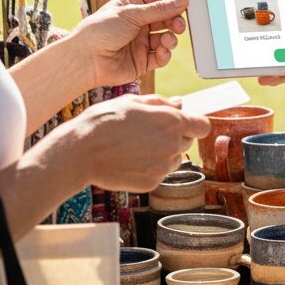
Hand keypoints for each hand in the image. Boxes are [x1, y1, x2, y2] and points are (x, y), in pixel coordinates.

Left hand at [68, 0, 189, 87]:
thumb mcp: (132, 13)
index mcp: (133, 5)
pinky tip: (163, 51)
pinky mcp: (142, 61)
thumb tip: (182, 0)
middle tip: (179, 25)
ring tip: (167, 40)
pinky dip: (165, 54)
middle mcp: (138, 23)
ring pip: (166, 37)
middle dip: (175, 20)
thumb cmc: (100, 31)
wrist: (85, 60)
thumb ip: (160, 9)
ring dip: (171, 38)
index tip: (186, 2)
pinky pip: (161, 56)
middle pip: (167, 18)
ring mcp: (140, 42)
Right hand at [74, 94, 210, 191]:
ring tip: (136, 147)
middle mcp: (172, 145)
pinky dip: (150, 168)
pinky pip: (159, 174)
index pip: (203, 126)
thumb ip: (162, 103)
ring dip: (163, 153)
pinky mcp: (151, 183)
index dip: (193, 123)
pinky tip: (130, 160)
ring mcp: (163, 167)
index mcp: (172, 122)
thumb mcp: (134, 101)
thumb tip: (180, 103)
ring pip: (174, 159)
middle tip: (148, 133)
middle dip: (175, 136)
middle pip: (187, 142)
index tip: (183, 124)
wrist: (81, 152)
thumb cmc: (105, 122)